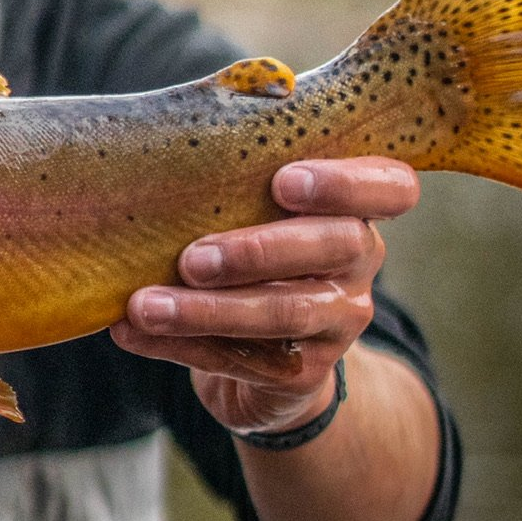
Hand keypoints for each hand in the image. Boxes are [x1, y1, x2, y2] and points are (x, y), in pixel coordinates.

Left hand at [110, 158, 419, 435]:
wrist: (263, 353)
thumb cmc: (246, 249)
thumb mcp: (250, 210)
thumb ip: (231, 182)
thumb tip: (148, 150)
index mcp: (352, 206)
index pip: (391, 186)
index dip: (346, 183)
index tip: (284, 182)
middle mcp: (360, 258)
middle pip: (334, 246)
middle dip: (259, 251)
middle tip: (192, 259)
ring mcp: (340, 318)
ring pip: (285, 311)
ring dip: (207, 310)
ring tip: (145, 306)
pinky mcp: (304, 370)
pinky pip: (243, 358)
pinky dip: (179, 345)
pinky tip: (130, 332)